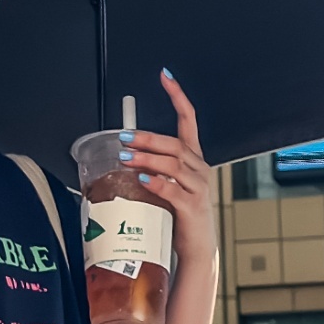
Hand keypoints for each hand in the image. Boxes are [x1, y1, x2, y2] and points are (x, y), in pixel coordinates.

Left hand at [125, 71, 218, 264]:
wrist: (196, 246)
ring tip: (126, 158)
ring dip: (148, 159)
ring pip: (174, 164)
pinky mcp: (192, 207)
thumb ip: (153, 167)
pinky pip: (174, 191)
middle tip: (126, 138)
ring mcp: (198, 187)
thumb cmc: (179, 212)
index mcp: (193, 159)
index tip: (166, 77)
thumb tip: (125, 153)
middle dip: (149, 138)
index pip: (189, 119)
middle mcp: (199, 169)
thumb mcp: (168, 183)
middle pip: (176, 144)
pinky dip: (157, 184)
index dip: (178, 96)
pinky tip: (142, 180)